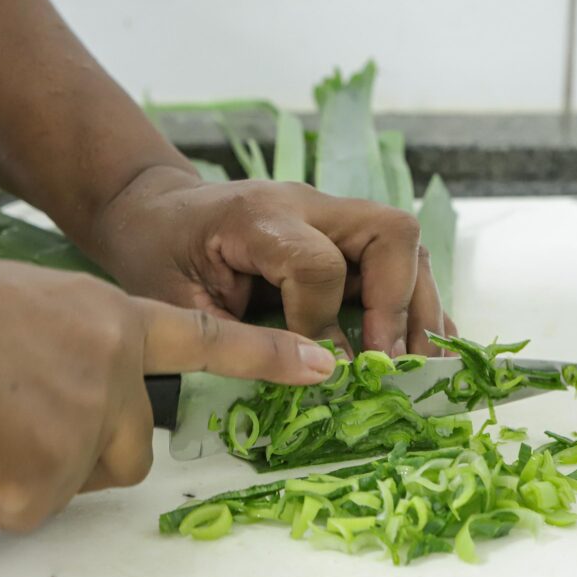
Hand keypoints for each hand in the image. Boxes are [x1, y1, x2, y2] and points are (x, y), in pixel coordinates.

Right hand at [0, 259, 335, 530]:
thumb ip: (63, 345)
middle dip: (81, 453)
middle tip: (14, 426)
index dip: (263, 356)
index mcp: (106, 318)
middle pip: (131, 448)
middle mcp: (112, 367)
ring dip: (32, 471)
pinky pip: (25, 507)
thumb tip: (54, 389)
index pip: (203, 339)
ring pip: (81, 478)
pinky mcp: (54, 473)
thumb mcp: (21, 307)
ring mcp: (88, 419)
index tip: (321, 367)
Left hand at [92, 166, 456, 356]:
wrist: (153, 209)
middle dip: (400, 305)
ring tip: (423, 365)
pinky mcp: (336, 231)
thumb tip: (320, 373)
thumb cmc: (157, 254)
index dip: (323, 323)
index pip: (318, 264)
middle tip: (392, 365)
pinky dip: (409, 300)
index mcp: (259, 217)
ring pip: (402, 244)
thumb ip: (241, 338)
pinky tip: (422, 342)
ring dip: (418, 305)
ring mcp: (326, 213)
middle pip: (389, 234)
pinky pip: (389, 257)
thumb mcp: (179, 303)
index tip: (321, 367)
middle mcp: (305, 203)